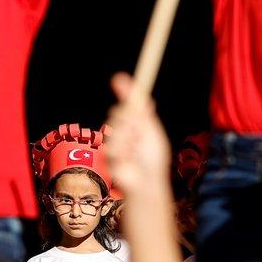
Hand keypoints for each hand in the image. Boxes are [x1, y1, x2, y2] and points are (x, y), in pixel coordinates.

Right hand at [104, 74, 171, 196]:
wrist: (147, 181)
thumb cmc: (153, 158)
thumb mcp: (150, 128)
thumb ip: (140, 107)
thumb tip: (131, 84)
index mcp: (135, 121)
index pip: (127, 102)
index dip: (124, 91)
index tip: (118, 79)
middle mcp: (123, 129)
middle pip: (117, 112)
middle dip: (130, 121)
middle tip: (139, 134)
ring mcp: (114, 142)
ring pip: (114, 129)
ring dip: (128, 140)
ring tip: (135, 152)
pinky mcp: (107, 155)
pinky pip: (112, 146)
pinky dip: (123, 153)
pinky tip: (127, 162)